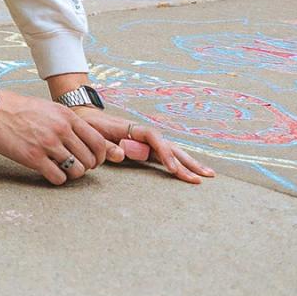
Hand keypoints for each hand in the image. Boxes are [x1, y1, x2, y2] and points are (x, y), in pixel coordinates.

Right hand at [0, 88, 211, 185]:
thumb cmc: (21, 113)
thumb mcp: (53, 117)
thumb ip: (78, 132)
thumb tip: (110, 154)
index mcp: (72, 118)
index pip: (105, 143)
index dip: (117, 157)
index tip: (142, 167)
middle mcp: (66, 129)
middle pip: (95, 160)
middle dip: (90, 167)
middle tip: (75, 164)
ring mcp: (51, 143)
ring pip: (79, 171)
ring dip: (72, 173)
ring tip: (56, 164)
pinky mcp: (36, 157)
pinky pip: (59, 178)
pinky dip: (56, 178)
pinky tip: (45, 170)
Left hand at [90, 106, 214, 183]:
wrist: (88, 118)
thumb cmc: (91, 126)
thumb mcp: (95, 134)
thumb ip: (108, 145)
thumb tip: (122, 154)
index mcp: (133, 128)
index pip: (154, 139)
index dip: (165, 153)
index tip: (173, 169)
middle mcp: (144, 134)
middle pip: (169, 146)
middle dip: (186, 162)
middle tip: (202, 177)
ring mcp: (147, 142)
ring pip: (172, 152)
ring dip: (189, 163)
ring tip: (208, 175)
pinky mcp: (147, 149)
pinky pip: (166, 156)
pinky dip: (180, 163)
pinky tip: (192, 172)